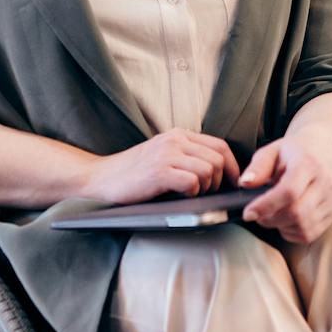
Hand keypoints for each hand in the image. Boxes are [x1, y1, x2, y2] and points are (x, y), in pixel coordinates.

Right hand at [81, 128, 240, 204]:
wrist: (98, 179)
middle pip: (218, 158)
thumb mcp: (162, 157)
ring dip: (206, 188)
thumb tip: (220, 174)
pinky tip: (180, 196)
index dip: (232, 167)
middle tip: (209, 195)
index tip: (233, 184)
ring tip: (192, 196)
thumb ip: (186, 157)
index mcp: (178, 135)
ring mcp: (167, 154)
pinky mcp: (159, 171)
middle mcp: (174, 140)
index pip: (220, 146)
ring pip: (208, 170)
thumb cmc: (132, 175)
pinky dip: (192, 193)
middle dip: (220, 181)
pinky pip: (193, 181)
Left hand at [238, 138, 331, 242]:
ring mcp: (331, 200)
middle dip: (270, 219)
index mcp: (307, 164)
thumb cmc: (291, 155)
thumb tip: (245, 183)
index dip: (266, 205)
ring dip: (280, 226)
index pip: (289, 191)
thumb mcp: (271, 152)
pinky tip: (285, 219)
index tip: (248, 213)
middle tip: (257, 214)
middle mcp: (324, 183)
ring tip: (272, 214)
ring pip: (303, 226)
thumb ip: (257, 167)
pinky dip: (291, 232)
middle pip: (297, 212)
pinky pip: (309, 234)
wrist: (319, 154)